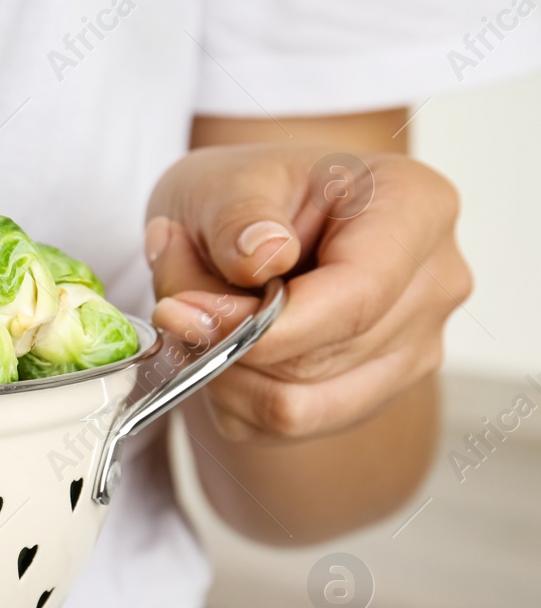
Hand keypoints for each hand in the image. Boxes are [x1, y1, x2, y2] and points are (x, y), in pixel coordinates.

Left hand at [145, 143, 467, 440]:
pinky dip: (230, 396)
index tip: (186, 314)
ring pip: (299, 408)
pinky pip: (281, 426)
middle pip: (322, 359)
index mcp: (416, 208)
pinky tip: (222, 346)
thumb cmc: (247, 194)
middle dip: (226, 343)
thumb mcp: (224, 181)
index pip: (357, 297)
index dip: (264, 326)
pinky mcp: (370, 394)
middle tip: (173, 300)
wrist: (249, 223)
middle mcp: (432, 285)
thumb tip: (259, 263)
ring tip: (195, 317)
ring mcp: (411, 348)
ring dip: (222, 374)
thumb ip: (237, 220)